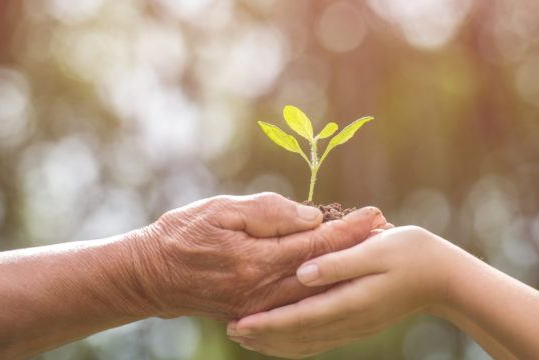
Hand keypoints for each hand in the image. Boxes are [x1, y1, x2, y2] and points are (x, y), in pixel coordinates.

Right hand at [131, 192, 386, 319]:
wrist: (151, 275)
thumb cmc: (184, 233)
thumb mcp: (223, 211)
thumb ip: (269, 214)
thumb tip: (312, 218)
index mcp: (257, 260)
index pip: (316, 244)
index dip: (347, 229)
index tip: (374, 215)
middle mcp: (263, 290)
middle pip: (323, 271)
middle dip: (357, 251)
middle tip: (387, 235)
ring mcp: (260, 306)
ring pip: (316, 291)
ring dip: (347, 272)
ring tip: (372, 254)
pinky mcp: (255, 312)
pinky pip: (298, 307)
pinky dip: (324, 295)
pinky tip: (341, 286)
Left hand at [226, 226, 458, 357]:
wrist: (442, 276)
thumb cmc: (411, 253)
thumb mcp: (376, 248)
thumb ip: (338, 262)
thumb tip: (302, 272)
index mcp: (352, 301)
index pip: (300, 318)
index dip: (267, 323)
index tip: (239, 325)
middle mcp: (350, 320)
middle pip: (298, 337)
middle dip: (264, 337)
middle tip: (232, 331)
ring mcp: (355, 326)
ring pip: (307, 343)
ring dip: (276, 342)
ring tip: (248, 337)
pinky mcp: (358, 323)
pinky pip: (320, 340)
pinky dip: (295, 341)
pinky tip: (283, 336)